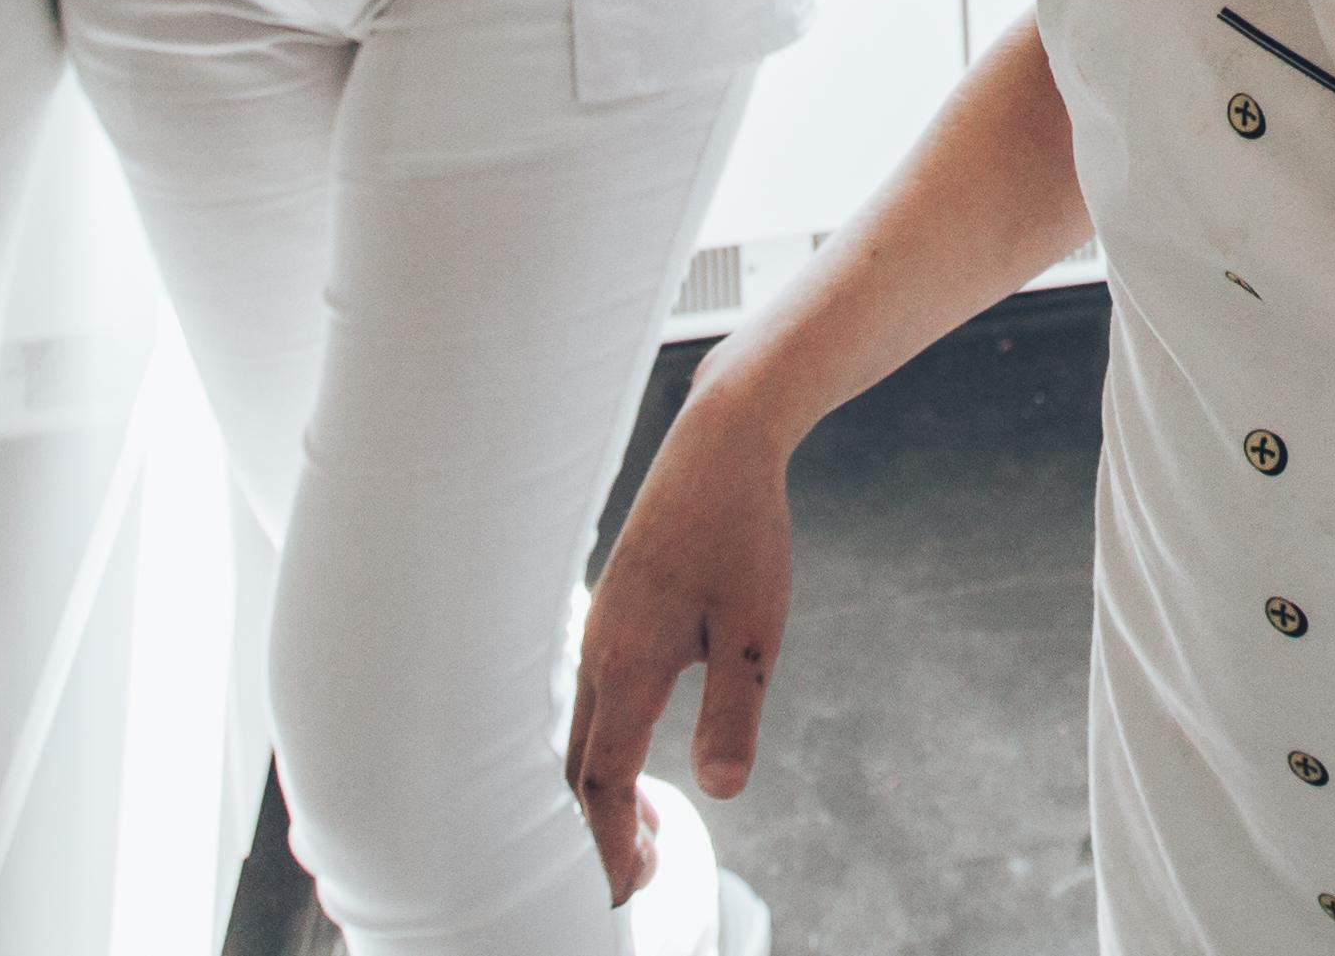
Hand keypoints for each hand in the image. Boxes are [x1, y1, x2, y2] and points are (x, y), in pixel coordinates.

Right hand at [565, 384, 795, 904]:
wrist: (720, 441)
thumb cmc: (742, 531)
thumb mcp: (756, 631)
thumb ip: (733, 714)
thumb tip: (720, 793)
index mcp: (629, 664)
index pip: (602, 783)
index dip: (610, 847)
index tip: (626, 893)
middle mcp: (601, 649)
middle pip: (578, 766)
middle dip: (601, 829)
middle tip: (641, 875)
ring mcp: (602, 625)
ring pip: (581, 729)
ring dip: (603, 786)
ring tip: (647, 828)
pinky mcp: (614, 607)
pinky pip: (592, 694)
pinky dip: (606, 742)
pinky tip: (643, 745)